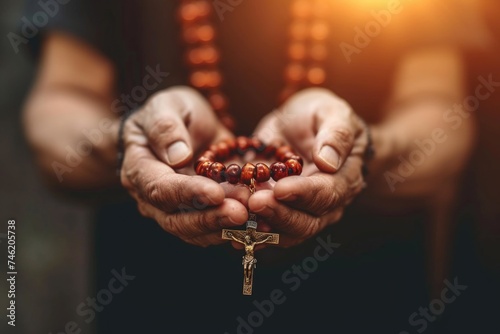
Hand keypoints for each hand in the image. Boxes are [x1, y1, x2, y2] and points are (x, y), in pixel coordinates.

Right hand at [120, 86, 247, 246]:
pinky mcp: (196, 214)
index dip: (189, 193)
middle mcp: (152, 198)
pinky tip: (259, 223)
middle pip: (176, 220)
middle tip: (241, 213)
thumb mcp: (166, 106)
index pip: (160, 188)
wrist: (182, 124)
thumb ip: (166, 127)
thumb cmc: (170, 111)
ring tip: (255, 217)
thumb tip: (178, 156)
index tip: (217, 193)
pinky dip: (235, 230)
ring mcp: (173, 210)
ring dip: (225, 227)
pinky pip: (212, 230)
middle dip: (210, 219)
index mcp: (139, 169)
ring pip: (195, 231)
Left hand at [251, 88, 368, 246]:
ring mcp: (303, 212)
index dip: (303, 193)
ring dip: (263, 227)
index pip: (328, 193)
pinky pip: (268, 231)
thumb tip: (328, 162)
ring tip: (240, 215)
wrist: (299, 123)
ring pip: (286, 232)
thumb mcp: (332, 112)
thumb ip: (336, 134)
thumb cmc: (320, 114)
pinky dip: (250, 234)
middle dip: (280, 214)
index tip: (280, 188)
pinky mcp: (280, 213)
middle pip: (307, 221)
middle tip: (255, 202)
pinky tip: (232, 235)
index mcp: (345, 178)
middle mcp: (327, 203)